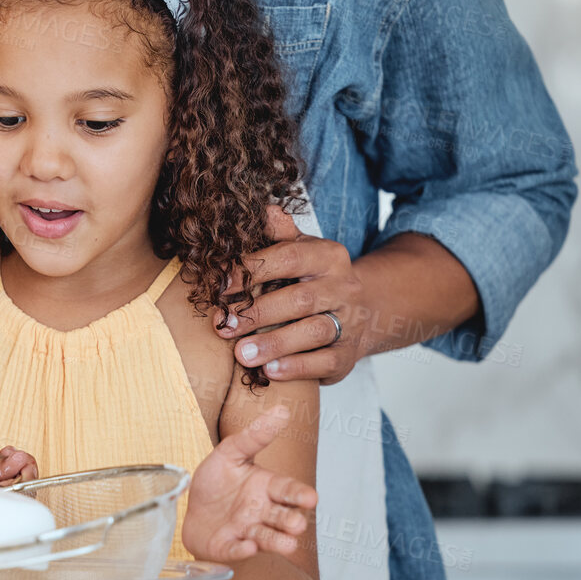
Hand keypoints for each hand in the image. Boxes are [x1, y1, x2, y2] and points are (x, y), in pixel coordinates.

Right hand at [0, 438, 38, 506]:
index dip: (27, 474)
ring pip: (15, 501)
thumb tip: (19, 462)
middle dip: (24, 472)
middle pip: (21, 499)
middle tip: (13, 455)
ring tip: (4, 458)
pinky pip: (5, 502)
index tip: (24, 458)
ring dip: (17, 477)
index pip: (17, 494)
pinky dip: (9, 484)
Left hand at [183, 404, 316, 563]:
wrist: (192, 510)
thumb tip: (282, 409)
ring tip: (288, 544)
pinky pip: (236, 550)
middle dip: (291, 521)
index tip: (312, 498)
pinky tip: (247, 546)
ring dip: (277, 541)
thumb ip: (254, 436)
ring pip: (267, 538)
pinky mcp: (227, 547)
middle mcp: (262, 512)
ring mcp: (247, 532)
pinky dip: (242, 550)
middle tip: (298, 523)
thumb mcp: (230, 453)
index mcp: (266, 488)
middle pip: (282, 517)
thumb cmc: (217, 483)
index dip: (299, 495)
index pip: (288, 491)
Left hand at [219, 205, 368, 384]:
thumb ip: (278, 232)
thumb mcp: (300, 250)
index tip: (218, 286)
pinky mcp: (348, 355)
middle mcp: (343, 287)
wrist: (362, 313)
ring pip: (314, 331)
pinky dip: (297, 368)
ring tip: (241, 354)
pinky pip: (326, 362)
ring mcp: (349, 322)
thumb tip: (259, 208)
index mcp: (327, 256)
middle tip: (222, 324)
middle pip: (300, 298)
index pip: (288, 258)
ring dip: (275, 343)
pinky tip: (270, 372)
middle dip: (257, 312)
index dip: (251, 271)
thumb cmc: (312, 280)